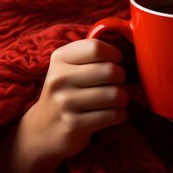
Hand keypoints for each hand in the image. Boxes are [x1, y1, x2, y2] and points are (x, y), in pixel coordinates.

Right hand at [0, 39, 128, 172]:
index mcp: (59, 58)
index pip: (97, 48)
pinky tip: (112, 114)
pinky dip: (120, 114)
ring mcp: (65, 102)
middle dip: (121, 78)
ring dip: (123, 98)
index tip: (113, 62)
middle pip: (110, 71)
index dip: (114, 55)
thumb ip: (90, 53)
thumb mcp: (67, 67)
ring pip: (115, 94)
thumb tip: (129, 43)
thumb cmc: (65, 92)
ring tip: (116, 100)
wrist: (42, 129)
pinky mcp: (74, 124)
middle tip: (116, 83)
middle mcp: (59, 78)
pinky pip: (113, 115)